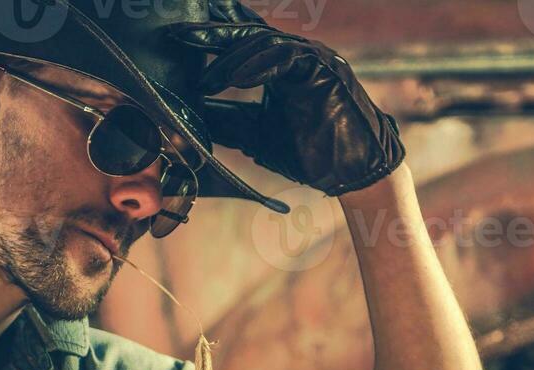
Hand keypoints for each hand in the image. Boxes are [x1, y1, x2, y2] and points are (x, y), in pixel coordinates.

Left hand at [166, 1, 404, 195]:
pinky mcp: (325, 69)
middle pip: (249, 33)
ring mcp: (313, 58)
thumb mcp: (258, 135)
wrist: (354, 172)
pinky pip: (286, 56)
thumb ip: (229, 121)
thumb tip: (191, 117)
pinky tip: (236, 79)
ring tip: (207, 80)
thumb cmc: (312, 154)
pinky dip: (258, 66)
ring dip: (231, 59)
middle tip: (179, 37)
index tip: (178, 38)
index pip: (243, 41)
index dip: (213, 36)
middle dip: (213, 34)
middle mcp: (298, 56)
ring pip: (265, 42)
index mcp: (282, 66)